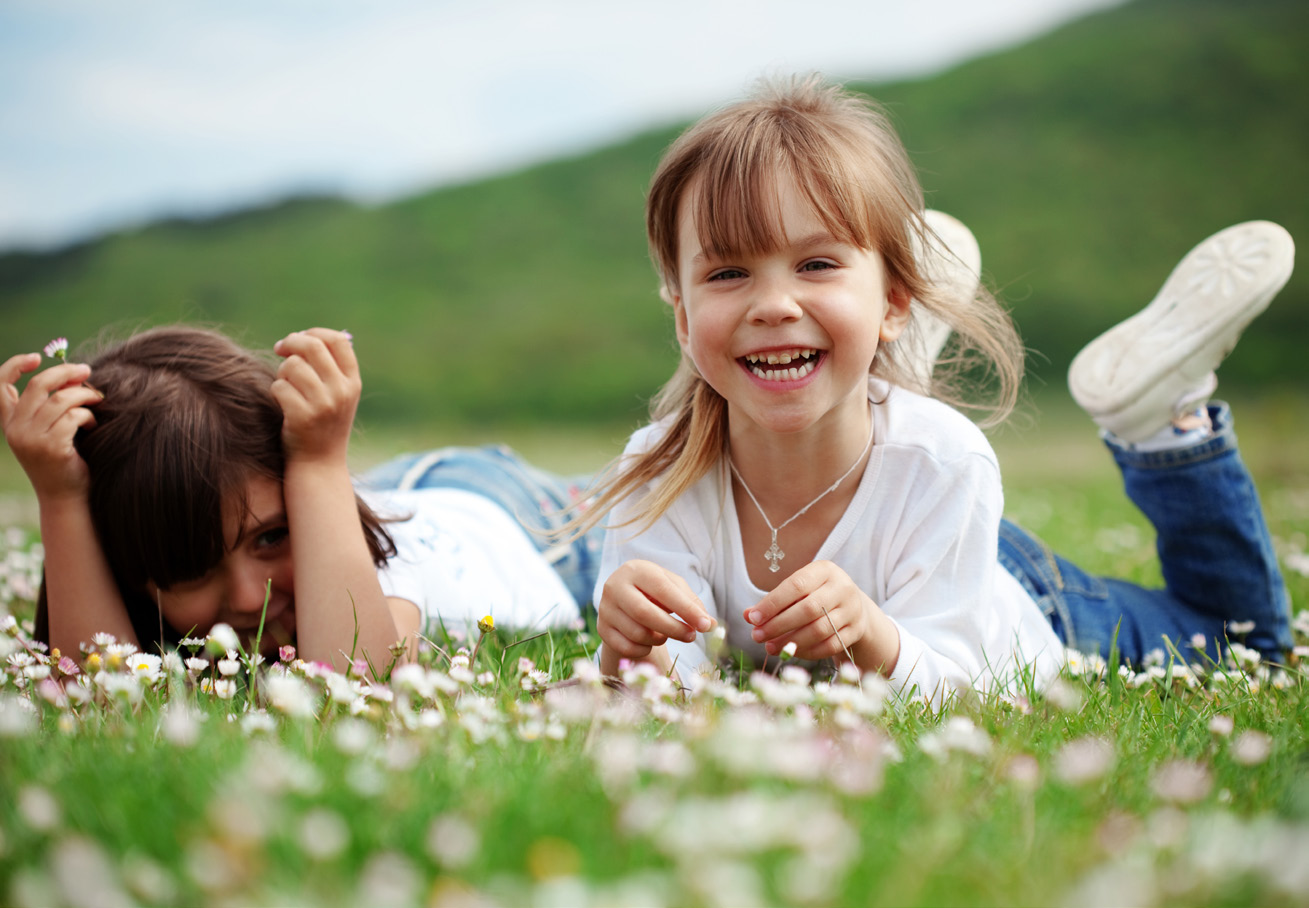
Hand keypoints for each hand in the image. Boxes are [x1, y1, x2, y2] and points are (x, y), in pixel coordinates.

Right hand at [0, 353, 100, 500]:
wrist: (66, 497)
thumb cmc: (63, 458)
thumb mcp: (49, 429)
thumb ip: (52, 403)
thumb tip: (72, 372)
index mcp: (10, 422)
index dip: (14, 365)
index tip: (36, 357)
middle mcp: (15, 429)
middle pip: (38, 385)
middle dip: (66, 372)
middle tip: (87, 370)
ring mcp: (31, 439)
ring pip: (61, 399)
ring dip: (84, 395)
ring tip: (97, 400)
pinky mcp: (52, 448)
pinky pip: (74, 417)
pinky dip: (88, 415)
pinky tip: (93, 424)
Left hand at [272, 329, 359, 463]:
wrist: (319, 464)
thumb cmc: (323, 423)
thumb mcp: (338, 396)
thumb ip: (328, 367)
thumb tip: (302, 336)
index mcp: (353, 382)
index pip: (338, 341)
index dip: (314, 333)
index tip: (299, 339)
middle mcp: (342, 391)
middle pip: (312, 346)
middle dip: (291, 342)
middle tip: (279, 348)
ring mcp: (323, 405)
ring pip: (292, 366)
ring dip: (282, 372)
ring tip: (285, 386)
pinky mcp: (302, 417)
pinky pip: (279, 387)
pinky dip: (275, 392)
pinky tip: (282, 404)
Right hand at [597, 559, 715, 667]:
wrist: (624, 596)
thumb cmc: (655, 590)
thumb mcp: (674, 588)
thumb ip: (693, 604)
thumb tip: (712, 625)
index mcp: (637, 570)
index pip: (664, 591)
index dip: (686, 610)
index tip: (706, 625)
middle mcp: (615, 586)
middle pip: (645, 614)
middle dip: (673, 629)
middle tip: (692, 636)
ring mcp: (605, 608)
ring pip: (637, 633)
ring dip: (659, 639)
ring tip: (665, 633)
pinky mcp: (602, 628)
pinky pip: (627, 647)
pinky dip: (644, 650)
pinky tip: (649, 642)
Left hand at [744, 560, 897, 669]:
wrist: (852, 606)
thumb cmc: (816, 595)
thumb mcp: (797, 590)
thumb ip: (774, 602)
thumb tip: (748, 615)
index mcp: (825, 570)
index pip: (796, 585)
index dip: (773, 603)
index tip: (753, 618)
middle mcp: (842, 587)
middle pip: (808, 609)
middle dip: (779, 625)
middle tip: (758, 636)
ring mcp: (852, 610)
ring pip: (819, 630)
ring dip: (791, 642)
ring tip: (770, 647)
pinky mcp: (856, 630)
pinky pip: (830, 645)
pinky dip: (808, 652)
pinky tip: (791, 652)